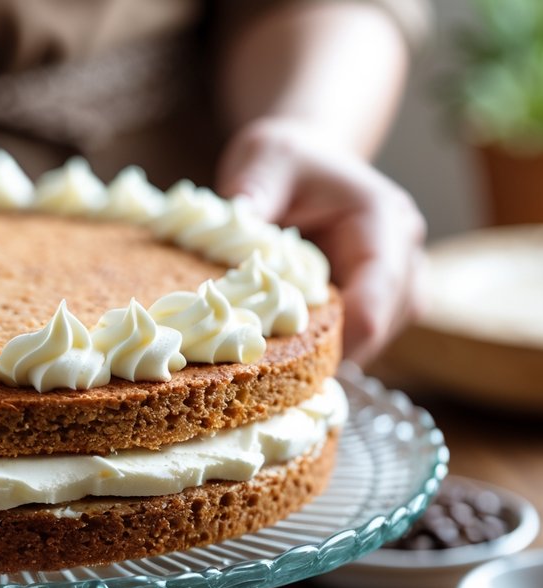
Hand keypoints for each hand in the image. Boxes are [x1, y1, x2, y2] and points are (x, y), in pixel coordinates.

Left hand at [216, 117, 425, 365]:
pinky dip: (333, 346)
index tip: (292, 360)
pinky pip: (367, 335)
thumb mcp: (263, 161)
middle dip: (334, 349)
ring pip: (380, 335)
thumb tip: (237, 222)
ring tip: (282, 362)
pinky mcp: (382, 295)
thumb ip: (254, 192)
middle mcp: (403, 249)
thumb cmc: (284, 160)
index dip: (342, 334)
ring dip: (335, 351)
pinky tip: (294, 351)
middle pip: (385, 323)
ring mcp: (398, 275)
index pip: (378, 291)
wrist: (301, 159)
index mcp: (382, 218)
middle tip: (278, 375)